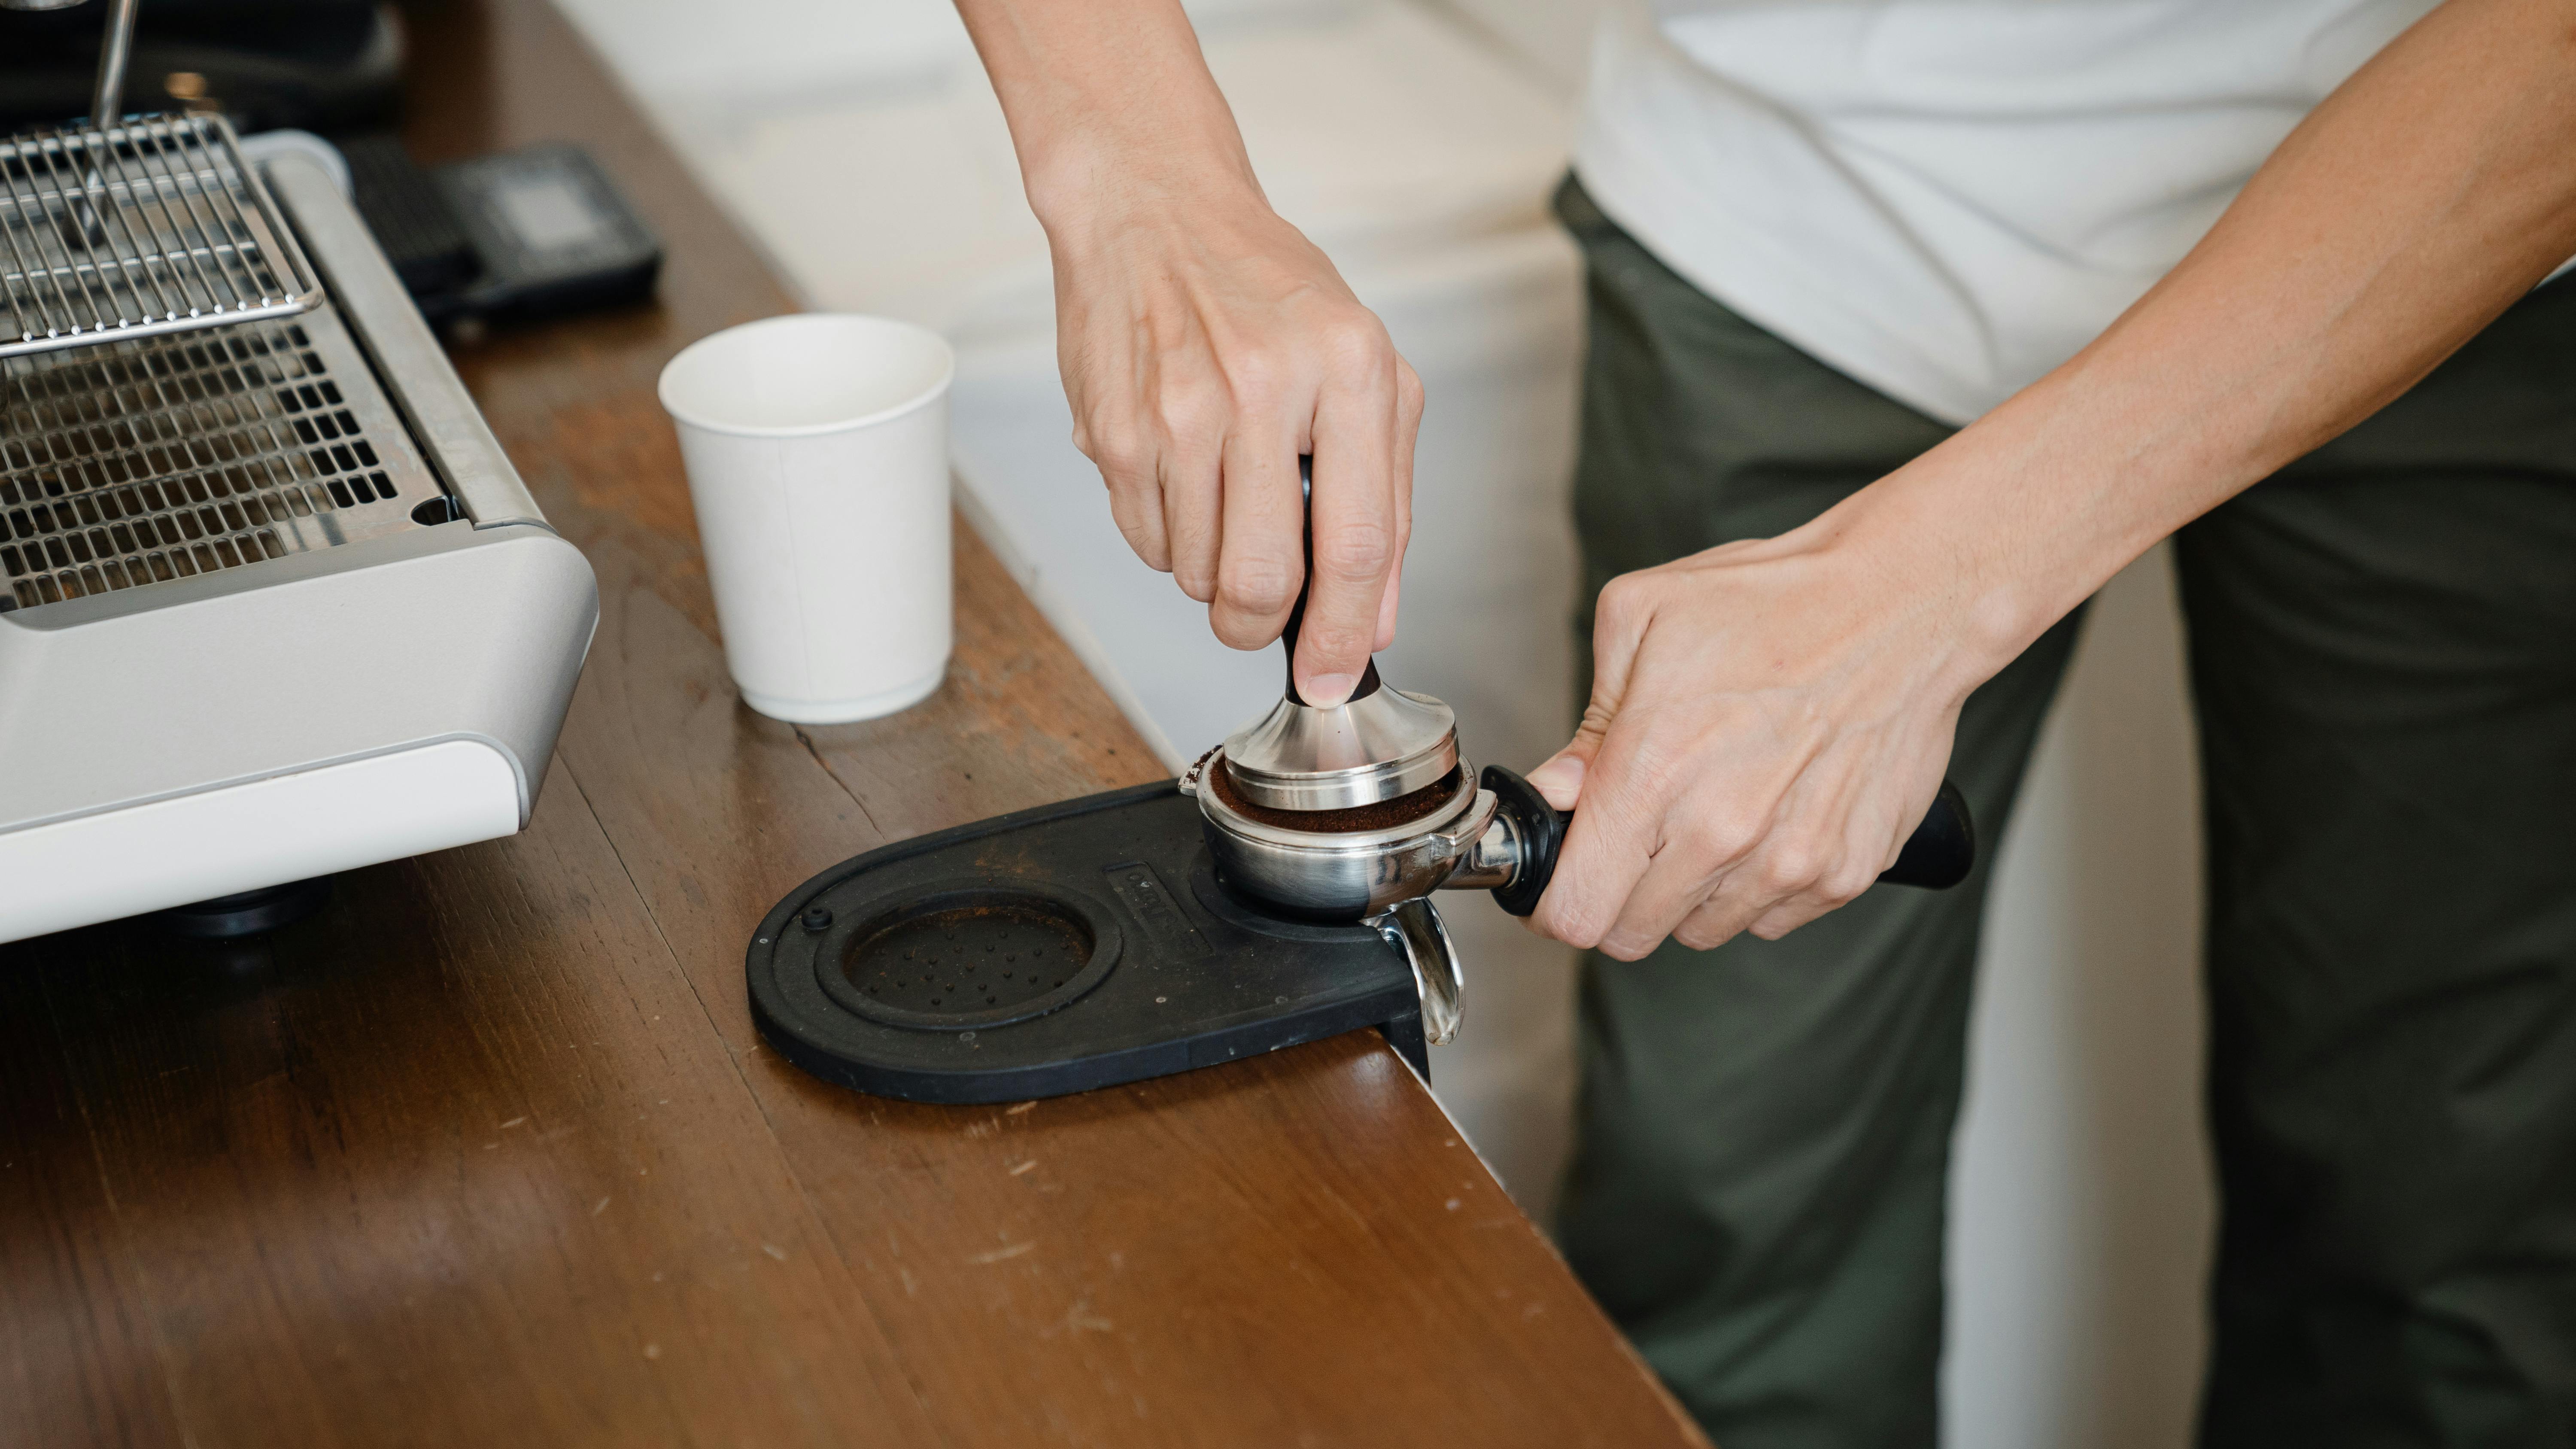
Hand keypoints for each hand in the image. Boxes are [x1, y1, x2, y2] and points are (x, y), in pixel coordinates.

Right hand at [1044, 180, 1423, 704]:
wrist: (1153, 211)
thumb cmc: (1266, 291)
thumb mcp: (1366, 371)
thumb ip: (1384, 499)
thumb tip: (1372, 620)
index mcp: (1349, 369)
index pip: (1356, 543)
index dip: (1343, 631)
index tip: (1331, 676)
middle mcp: (1264, 387)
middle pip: (1264, 579)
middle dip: (1260, 623)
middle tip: (1260, 614)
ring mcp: (1179, 411)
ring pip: (1195, 573)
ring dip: (1211, 568)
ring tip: (1221, 492)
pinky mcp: (1114, 430)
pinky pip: (1146, 540)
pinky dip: (1168, 535)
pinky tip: (1180, 471)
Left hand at [1523, 514, 1996, 957]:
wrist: (1903, 605)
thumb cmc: (1775, 601)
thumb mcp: (1642, 621)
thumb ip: (1588, 723)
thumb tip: (1555, 791)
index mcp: (1653, 776)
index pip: (1578, 911)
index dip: (1559, 903)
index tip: (1567, 879)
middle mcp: (1720, 833)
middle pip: (1632, 934)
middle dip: (1620, 894)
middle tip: (1640, 836)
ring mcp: (1789, 862)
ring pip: (1702, 931)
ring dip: (1692, 890)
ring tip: (1716, 811)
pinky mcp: (1845, 873)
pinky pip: (1772, 920)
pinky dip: (1759, 885)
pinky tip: (1771, 817)